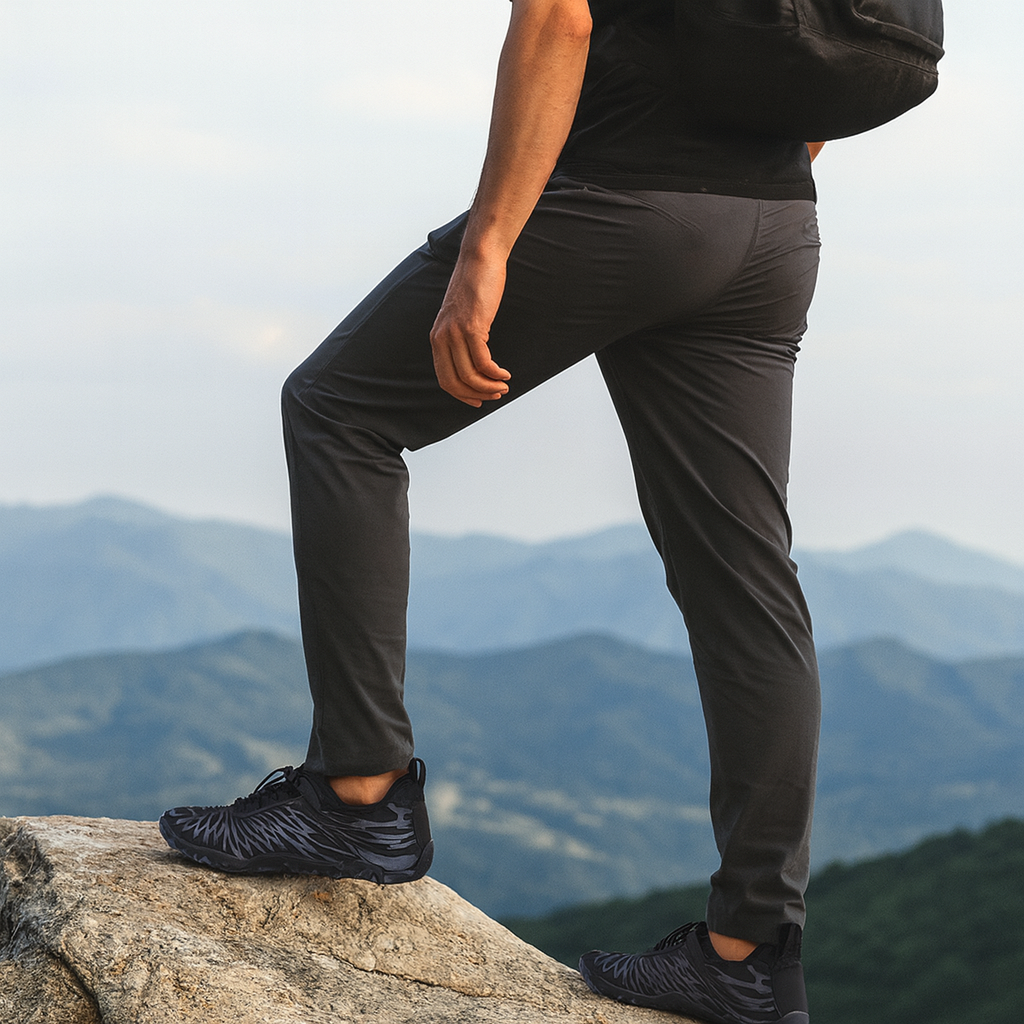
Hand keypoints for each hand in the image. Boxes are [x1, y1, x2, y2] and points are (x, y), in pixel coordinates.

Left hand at [429, 251, 511, 406]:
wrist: (480, 259)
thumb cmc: (475, 286)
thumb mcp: (461, 316)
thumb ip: (461, 337)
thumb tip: (474, 360)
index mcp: (437, 338)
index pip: (444, 379)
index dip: (462, 395)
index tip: (478, 401)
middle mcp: (442, 337)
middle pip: (455, 382)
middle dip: (476, 395)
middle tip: (495, 395)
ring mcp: (455, 332)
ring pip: (469, 375)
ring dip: (489, 387)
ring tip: (503, 386)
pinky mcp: (472, 326)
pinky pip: (483, 361)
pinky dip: (495, 373)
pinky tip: (504, 374)